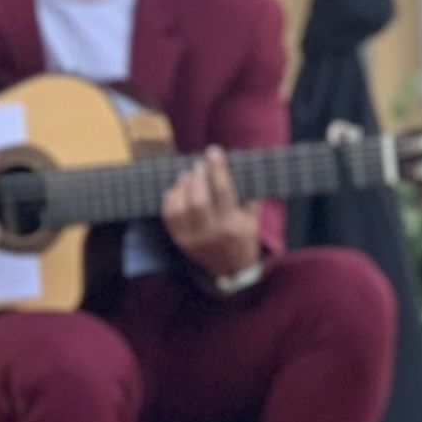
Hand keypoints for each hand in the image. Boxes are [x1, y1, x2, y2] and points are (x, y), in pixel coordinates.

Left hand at [162, 149, 263, 283]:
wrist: (231, 269)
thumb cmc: (243, 238)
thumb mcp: (252, 219)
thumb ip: (248, 195)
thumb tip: (242, 165)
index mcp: (232, 226)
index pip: (224, 192)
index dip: (218, 169)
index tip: (214, 152)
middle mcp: (212, 235)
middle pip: (198, 200)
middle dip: (197, 177)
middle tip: (199, 164)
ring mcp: (193, 240)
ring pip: (181, 207)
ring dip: (182, 186)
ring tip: (187, 175)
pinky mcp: (180, 241)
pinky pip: (169, 217)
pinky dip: (170, 199)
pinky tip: (176, 189)